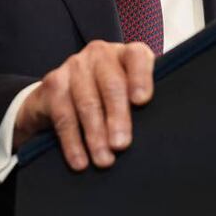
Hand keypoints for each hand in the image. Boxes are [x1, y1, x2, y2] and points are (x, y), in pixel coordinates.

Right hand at [14, 41, 154, 170]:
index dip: (141, 77)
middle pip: (111, 84)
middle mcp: (100, 54)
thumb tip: (162, 131)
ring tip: (105, 160)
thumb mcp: (129, 94)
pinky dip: (73, 142)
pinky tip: (80, 161)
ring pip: (87, 102)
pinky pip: (64, 116)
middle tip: (122, 145)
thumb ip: (142, 103)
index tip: (142, 101)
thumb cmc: (109, 96)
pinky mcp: (53, 84)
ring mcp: (74, 66)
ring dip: (95, 135)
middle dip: (117, 117)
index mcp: (125, 54)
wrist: (61, 94)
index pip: (136, 56)